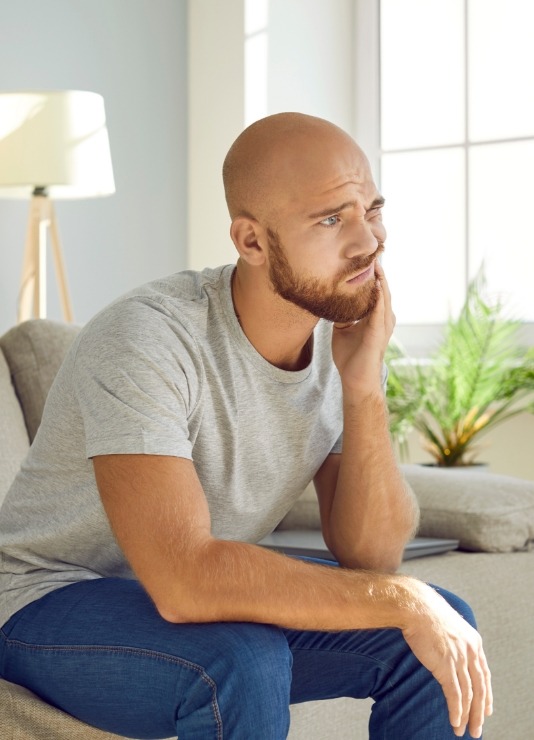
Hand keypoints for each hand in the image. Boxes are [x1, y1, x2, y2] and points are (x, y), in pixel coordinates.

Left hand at [331, 261, 394, 395]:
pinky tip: (376, 284)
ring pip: (384, 297)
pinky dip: (378, 297)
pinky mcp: (378, 333)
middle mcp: (383, 319)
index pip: (376, 291)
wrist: (355, 379)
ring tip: (377, 262)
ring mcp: (383, 325)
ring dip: (381, 280)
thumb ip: (342, 314)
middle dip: (379, 272)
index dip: (373, 275)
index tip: (367, 257)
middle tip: (376, 252)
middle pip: (383, 290)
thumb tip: (331, 300)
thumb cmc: (350, 357)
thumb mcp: (342, 329)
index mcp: (375, 317)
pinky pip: (380, 311)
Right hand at [402, 583, 492, 737]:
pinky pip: (455, 695)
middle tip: (478, 727)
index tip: (486, 708)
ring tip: (465, 730)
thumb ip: (454, 641)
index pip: (484, 674)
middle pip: (480, 688)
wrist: (415, 606)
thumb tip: (449, 650)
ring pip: (469, 695)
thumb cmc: (425, 612)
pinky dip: (456, 711)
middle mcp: (471, 651)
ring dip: (468, 716)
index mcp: (473, 642)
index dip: (486, 693)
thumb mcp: (448, 625)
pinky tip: (455, 721)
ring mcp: (459, 659)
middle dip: (480, 711)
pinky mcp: (446, 666)